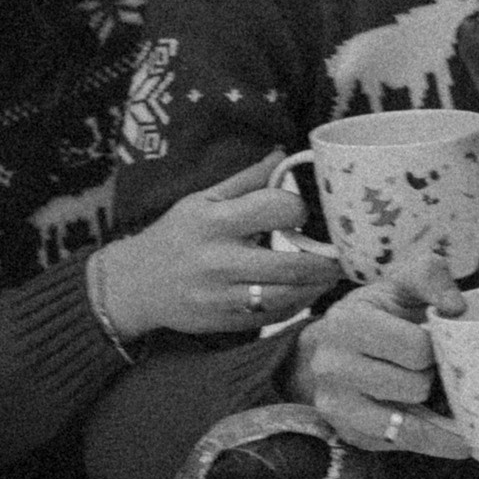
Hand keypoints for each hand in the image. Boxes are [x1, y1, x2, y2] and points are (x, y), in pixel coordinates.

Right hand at [94, 157, 344, 343]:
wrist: (135, 285)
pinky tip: (306, 293)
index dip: (299, 208)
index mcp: (215, 222)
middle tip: (344, 254)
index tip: (305, 211)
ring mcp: (224, 297)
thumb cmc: (175, 235)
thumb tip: (284, 155)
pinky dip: (297, 306)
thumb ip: (246, 180)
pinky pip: (273, 317)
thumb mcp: (202, 199)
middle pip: (291, 264)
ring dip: (317, 287)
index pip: (275, 209)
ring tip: (331, 275)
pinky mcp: (227, 323)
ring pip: (287, 297)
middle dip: (325, 261)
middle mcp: (220, 261)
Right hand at [284, 255, 471, 461]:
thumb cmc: (377, 312)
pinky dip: (425, 437)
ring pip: (410, 424)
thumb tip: (455, 308)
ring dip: (430, 408)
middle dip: (434, 377)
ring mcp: (336, 405)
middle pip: (417, 387)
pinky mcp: (347, 433)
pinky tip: (434, 422)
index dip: (437, 349)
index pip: (418, 350)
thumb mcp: (400, 284)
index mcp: (348, 323)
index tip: (434, 343)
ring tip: (435, 394)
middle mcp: (333, 367)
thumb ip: (432, 278)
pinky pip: (401, 444)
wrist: (331, 344)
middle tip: (431, 367)